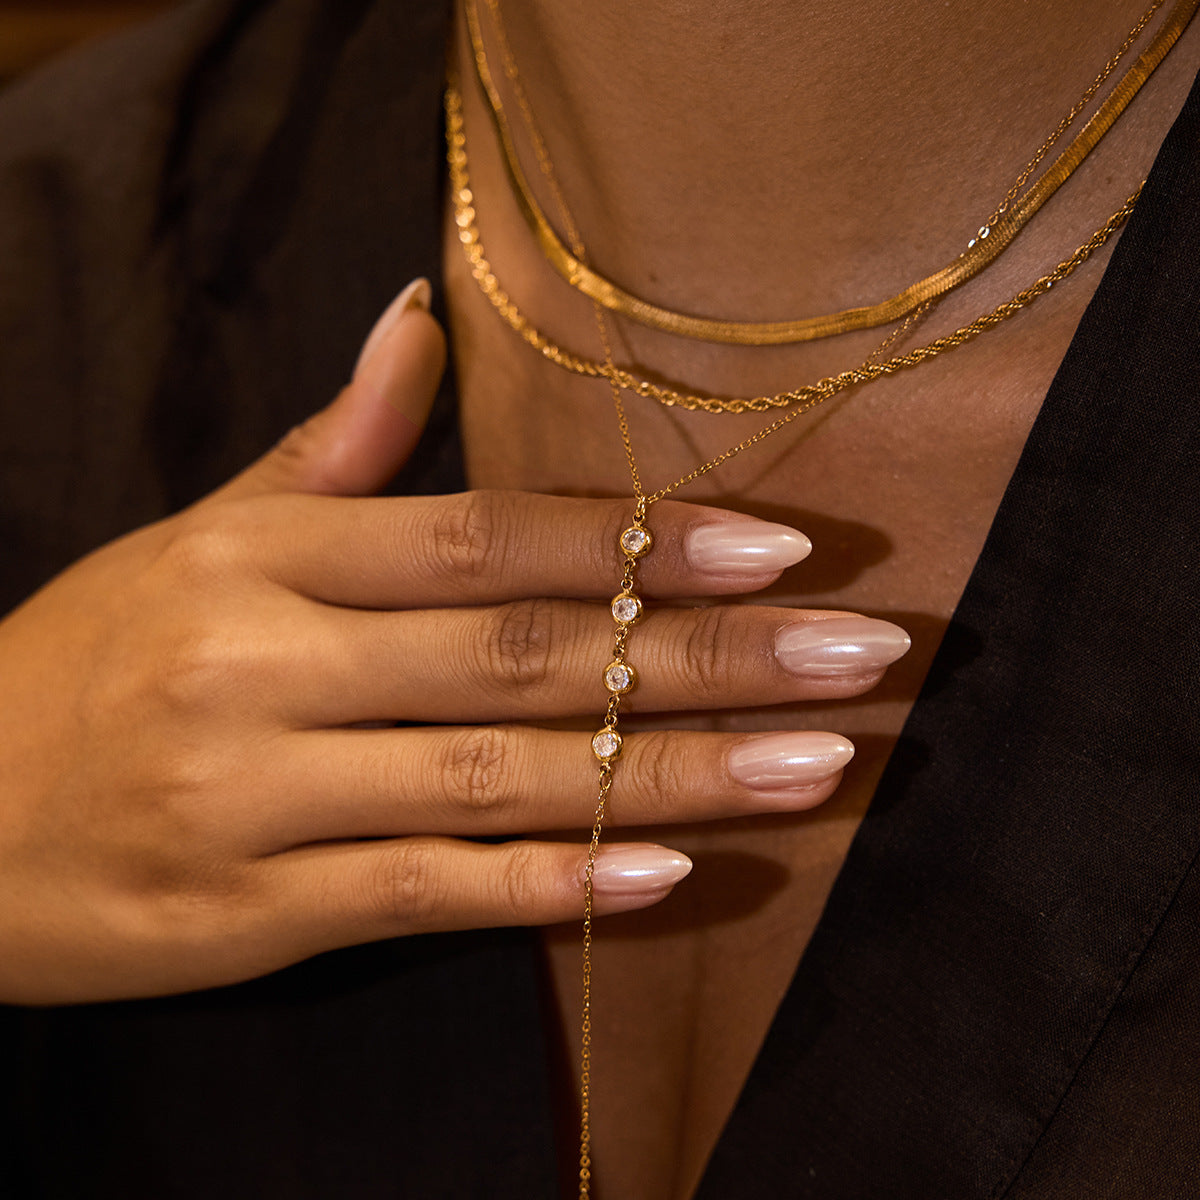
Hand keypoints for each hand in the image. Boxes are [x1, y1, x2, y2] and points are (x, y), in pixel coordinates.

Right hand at [0, 279, 908, 1005]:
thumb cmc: (91, 665)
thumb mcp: (199, 538)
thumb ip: (332, 446)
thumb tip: (420, 317)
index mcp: (264, 559)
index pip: (488, 536)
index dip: (641, 541)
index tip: (779, 548)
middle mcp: (269, 667)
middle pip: (527, 653)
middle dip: (707, 655)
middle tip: (861, 653)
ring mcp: (260, 799)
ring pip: (503, 776)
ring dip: (675, 773)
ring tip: (816, 763)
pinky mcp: (252, 916)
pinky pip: (428, 893)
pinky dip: (552, 886)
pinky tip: (673, 873)